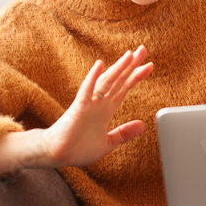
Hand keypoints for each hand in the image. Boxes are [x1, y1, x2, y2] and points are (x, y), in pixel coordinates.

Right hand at [0, 45, 150, 175]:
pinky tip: (99, 65)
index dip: (136, 76)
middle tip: (143, 49)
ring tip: (130, 55)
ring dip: (118, 68)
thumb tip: (142, 125)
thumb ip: (123, 133)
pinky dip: (93, 78)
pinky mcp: (78, 109)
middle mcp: (99, 103)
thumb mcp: (107, 142)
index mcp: (106, 109)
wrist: (56, 156)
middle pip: (118, 79)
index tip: (149, 65)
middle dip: (131, 65)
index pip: (124, 87)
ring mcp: (89, 104)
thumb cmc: (78, 149)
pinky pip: (86, 91)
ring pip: (106, 82)